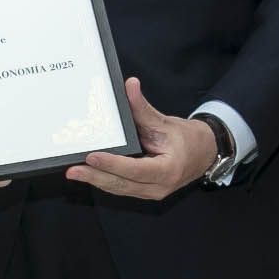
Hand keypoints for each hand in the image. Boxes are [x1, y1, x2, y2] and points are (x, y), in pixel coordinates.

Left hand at [67, 79, 216, 201]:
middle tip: (73, 170)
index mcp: (167, 170)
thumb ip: (143, 108)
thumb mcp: (166, 121)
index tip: (92, 156)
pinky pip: (122, 187)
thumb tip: (129, 86)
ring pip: (120, 188)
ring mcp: (152, 192)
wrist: (205, 153)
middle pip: (122, 183)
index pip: (135, 169)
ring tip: (75, 173)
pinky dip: (105, 180)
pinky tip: (90, 174)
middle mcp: (159, 186)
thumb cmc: (188, 139)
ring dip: (97, 180)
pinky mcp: (145, 191)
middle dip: (96, 176)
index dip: (113, 164)